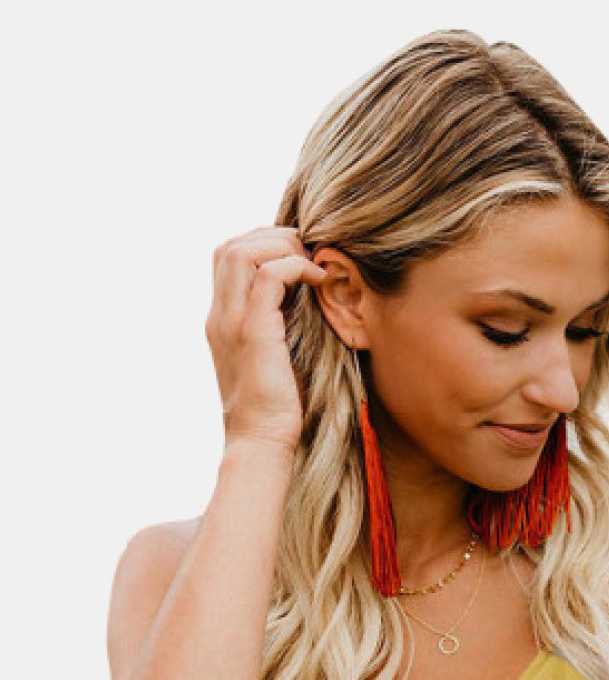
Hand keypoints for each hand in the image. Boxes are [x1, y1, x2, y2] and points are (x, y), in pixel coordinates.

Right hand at [204, 224, 328, 452]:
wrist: (261, 442)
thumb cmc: (275, 409)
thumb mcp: (272, 358)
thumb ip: (278, 327)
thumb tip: (306, 303)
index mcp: (221, 321)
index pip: (226, 258)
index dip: (261, 243)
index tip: (295, 256)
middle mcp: (219, 317)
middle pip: (230, 246)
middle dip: (271, 237)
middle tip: (305, 254)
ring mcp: (231, 323)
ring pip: (243, 252)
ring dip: (282, 246)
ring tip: (310, 263)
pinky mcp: (253, 333)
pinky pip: (269, 277)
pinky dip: (295, 267)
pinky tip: (317, 281)